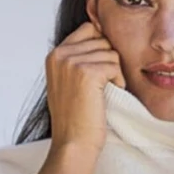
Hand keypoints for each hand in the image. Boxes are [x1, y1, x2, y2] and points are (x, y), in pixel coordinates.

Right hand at [44, 18, 126, 153]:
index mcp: (55, 55)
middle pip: (101, 39)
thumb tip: (101, 37)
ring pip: (110, 52)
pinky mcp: (86, 73)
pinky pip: (114, 65)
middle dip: (109, 60)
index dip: (102, 46)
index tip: (103, 69)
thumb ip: (77, 59)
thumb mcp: (67, 83)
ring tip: (107, 92)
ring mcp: (72, 63)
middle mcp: (60, 55)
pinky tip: (112, 93)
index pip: (88, 29)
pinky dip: (119, 80)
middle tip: (106, 84)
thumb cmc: (75, 120)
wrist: (73, 144)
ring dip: (115, 72)